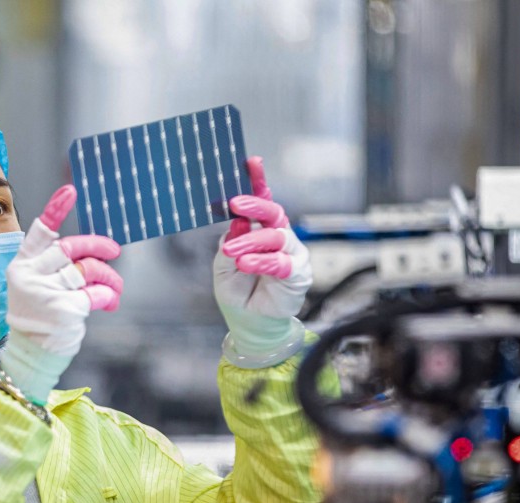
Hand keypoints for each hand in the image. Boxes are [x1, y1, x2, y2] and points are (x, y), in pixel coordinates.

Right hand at [3, 185, 122, 403]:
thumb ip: (61, 269)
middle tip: (114, 251)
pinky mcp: (63, 309)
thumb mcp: (41, 288)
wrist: (32, 355)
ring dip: (109, 278)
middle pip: (71, 249)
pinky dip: (107, 298)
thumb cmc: (41, 318)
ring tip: (115, 289)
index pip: (40, 232)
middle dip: (98, 247)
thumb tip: (96, 257)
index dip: (56, 209)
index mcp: (22, 265)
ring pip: (88, 271)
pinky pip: (97, 294)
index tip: (71, 190)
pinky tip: (108, 303)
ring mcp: (45, 292)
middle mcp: (31, 275)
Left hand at [213, 157, 310, 367]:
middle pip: (273, 212)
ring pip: (275, 237)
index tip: (250, 162)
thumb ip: (230, 243)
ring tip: (231, 253)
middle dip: (255, 204)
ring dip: (250, 242)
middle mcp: (279, 237)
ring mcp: (290, 253)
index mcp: (260, 230)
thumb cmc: (238, 292)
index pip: (261, 201)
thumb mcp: (223, 266)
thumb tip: (237, 222)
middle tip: (236, 204)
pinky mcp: (297, 273)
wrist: (248, 323)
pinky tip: (246, 264)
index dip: (258, 181)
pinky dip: (261, 261)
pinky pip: (281, 262)